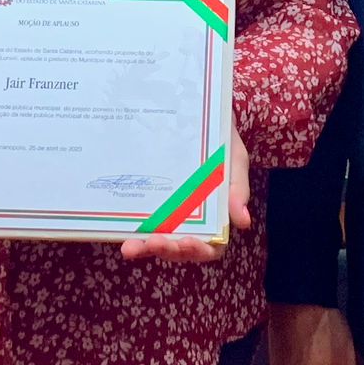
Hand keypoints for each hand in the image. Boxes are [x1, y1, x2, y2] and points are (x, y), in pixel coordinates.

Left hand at [119, 129, 250, 262]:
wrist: (197, 114)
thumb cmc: (222, 141)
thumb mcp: (235, 160)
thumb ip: (238, 189)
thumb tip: (243, 221)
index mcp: (217, 217)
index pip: (211, 246)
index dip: (199, 249)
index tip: (186, 241)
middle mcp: (193, 221)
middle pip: (180, 249)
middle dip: (167, 250)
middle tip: (153, 242)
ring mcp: (170, 214)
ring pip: (158, 241)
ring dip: (145, 247)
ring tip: (131, 247)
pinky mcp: (151, 202)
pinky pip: (142, 221)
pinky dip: (132, 230)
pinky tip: (121, 231)